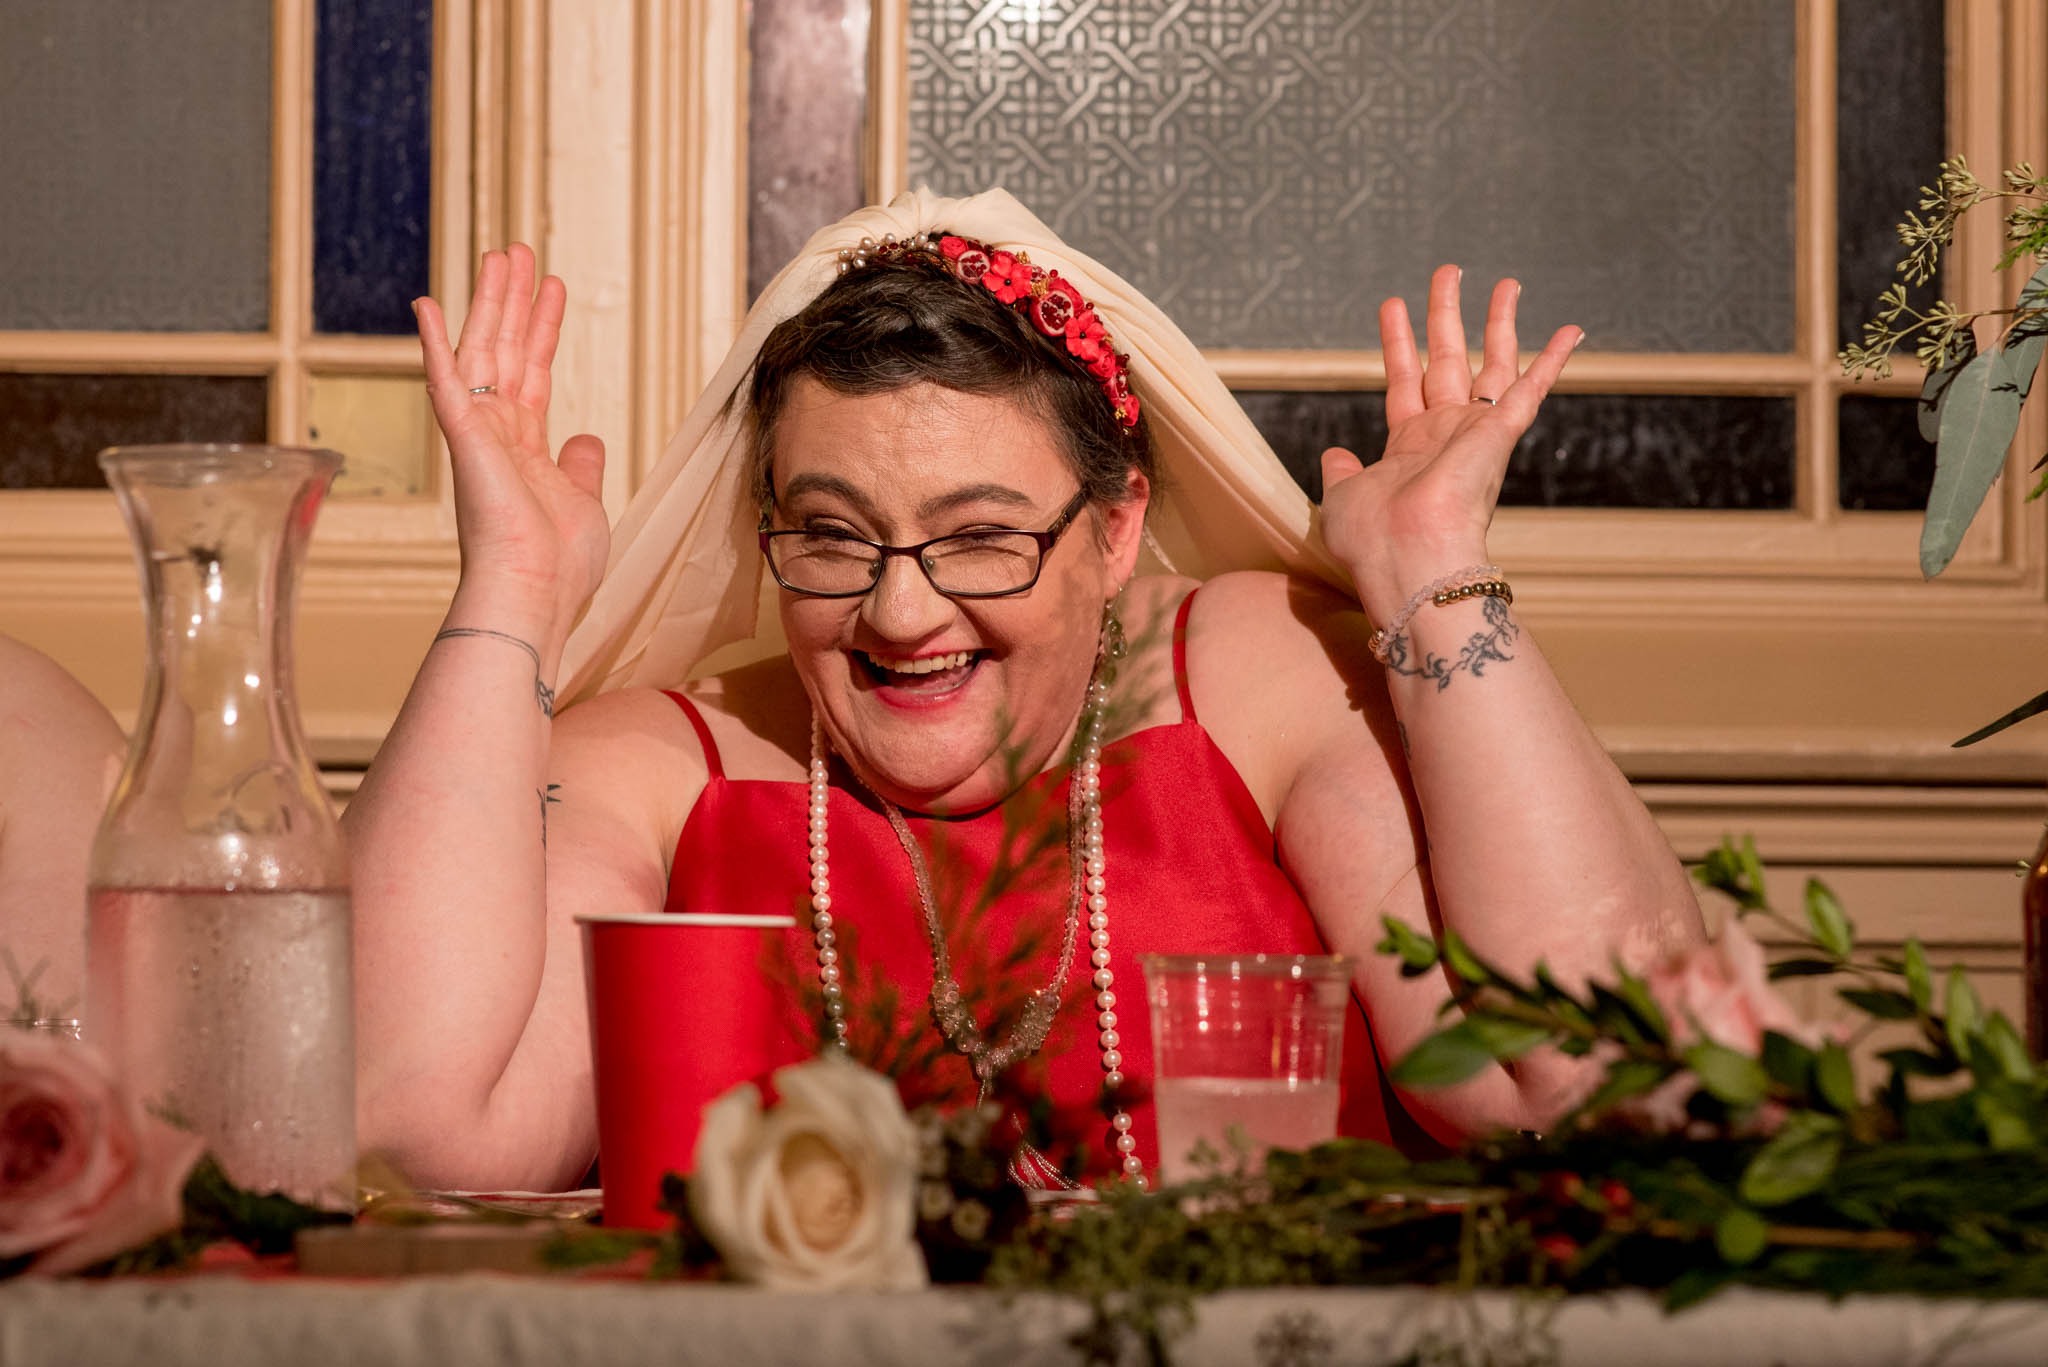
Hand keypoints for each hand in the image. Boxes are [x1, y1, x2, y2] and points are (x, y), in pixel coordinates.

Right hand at [416, 245, 609, 650]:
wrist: (536, 594)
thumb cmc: (559, 565)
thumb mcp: (583, 501)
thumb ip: (580, 465)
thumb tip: (586, 437)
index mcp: (524, 448)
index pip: (533, 372)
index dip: (542, 328)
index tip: (550, 287)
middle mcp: (497, 435)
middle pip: (506, 350)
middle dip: (513, 299)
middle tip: (518, 250)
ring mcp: (478, 435)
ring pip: (481, 351)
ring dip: (490, 301)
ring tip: (502, 253)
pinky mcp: (464, 440)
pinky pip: (445, 382)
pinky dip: (432, 342)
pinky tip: (424, 303)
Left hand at [1317, 265, 1578, 622]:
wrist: (1405, 559)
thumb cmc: (1371, 540)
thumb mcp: (1343, 498)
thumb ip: (1343, 472)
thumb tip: (1336, 455)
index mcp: (1409, 448)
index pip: (1404, 381)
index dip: (1398, 342)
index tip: (1394, 304)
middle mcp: (1445, 436)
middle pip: (1446, 359)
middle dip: (1446, 314)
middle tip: (1448, 271)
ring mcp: (1474, 433)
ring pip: (1492, 363)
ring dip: (1498, 320)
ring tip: (1506, 281)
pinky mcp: (1500, 434)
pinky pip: (1532, 389)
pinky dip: (1554, 359)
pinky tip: (1574, 329)